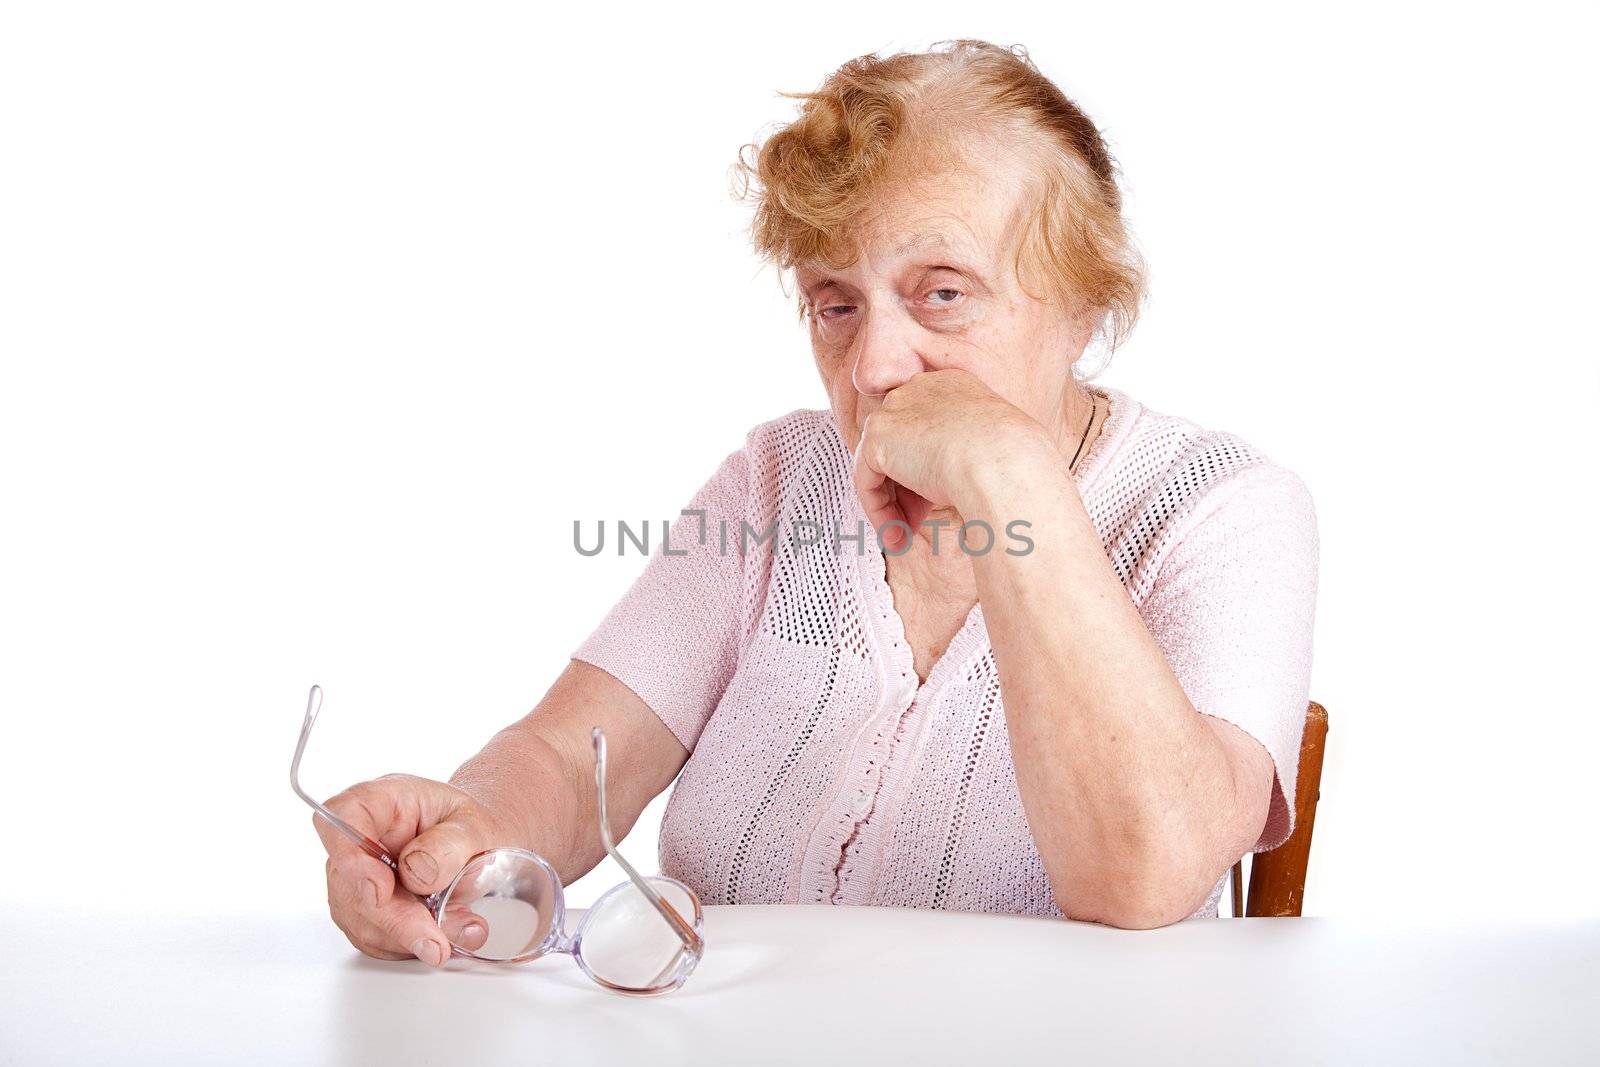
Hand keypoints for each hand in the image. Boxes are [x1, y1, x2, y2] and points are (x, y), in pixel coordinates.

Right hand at [313, 774, 509, 965]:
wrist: (474, 848)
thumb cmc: (467, 828)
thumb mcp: (475, 826)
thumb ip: (450, 845)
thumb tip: (417, 872)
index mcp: (382, 800)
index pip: (342, 816)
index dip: (350, 855)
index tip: (380, 888)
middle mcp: (359, 839)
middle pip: (349, 881)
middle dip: (394, 919)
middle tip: (435, 942)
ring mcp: (354, 878)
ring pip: (360, 919)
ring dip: (408, 937)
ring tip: (459, 930)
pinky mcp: (362, 912)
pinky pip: (375, 939)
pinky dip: (409, 946)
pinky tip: (443, 935)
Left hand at [851, 369, 1050, 548]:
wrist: (1003, 462)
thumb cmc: (1012, 465)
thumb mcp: (989, 454)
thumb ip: (961, 458)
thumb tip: (939, 487)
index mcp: (952, 386)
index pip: (926, 430)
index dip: (928, 472)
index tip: (936, 504)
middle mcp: (920, 389)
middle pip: (900, 446)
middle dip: (906, 491)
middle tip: (917, 524)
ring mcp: (895, 408)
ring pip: (881, 466)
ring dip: (892, 506)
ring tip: (904, 538)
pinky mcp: (878, 436)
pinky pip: (867, 481)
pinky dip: (879, 511)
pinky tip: (897, 536)